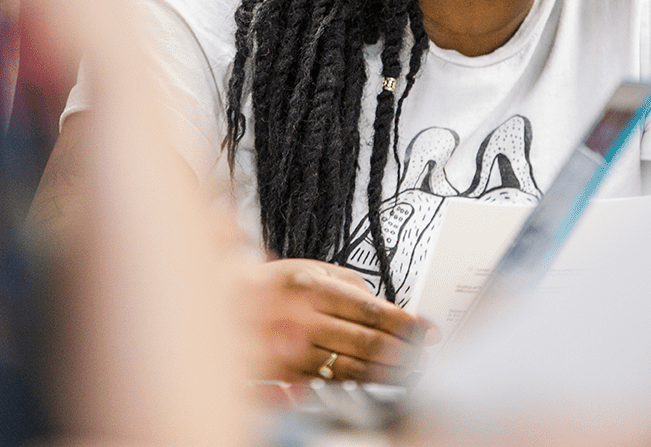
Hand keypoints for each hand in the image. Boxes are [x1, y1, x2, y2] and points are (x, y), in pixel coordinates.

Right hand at [245, 259, 438, 382]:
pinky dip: (361, 382)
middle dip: (403, 351)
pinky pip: (334, 381)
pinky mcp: (289, 374)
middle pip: (367, 342)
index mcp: (312, 288)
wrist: (225, 306)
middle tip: (422, 354)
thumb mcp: (311, 269)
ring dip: (388, 371)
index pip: (371, 309)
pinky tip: (378, 379)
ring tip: (410, 370)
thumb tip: (388, 306)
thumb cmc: (274, 286)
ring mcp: (294, 350)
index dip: (404, 323)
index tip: (425, 330)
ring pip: (353, 367)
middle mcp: (303, 319)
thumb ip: (351, 285)